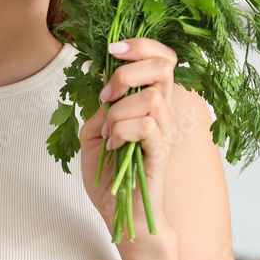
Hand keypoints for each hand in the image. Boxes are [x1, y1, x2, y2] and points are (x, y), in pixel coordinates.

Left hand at [79, 37, 178, 240]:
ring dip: (119, 111)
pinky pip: (147, 126)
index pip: (162, 57)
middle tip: (107, 95)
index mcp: (150, 102)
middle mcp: (164, 112)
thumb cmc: (109, 176)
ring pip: (151, 97)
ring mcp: (166, 132)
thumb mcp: (94, 131)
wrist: (119, 214)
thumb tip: (101, 74)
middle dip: (128, 72)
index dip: (140, 45)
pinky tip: (114, 145)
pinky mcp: (161, 153)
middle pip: (163, 66)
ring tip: (108, 132)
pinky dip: (122, 131)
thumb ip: (101, 103)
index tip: (112, 50)